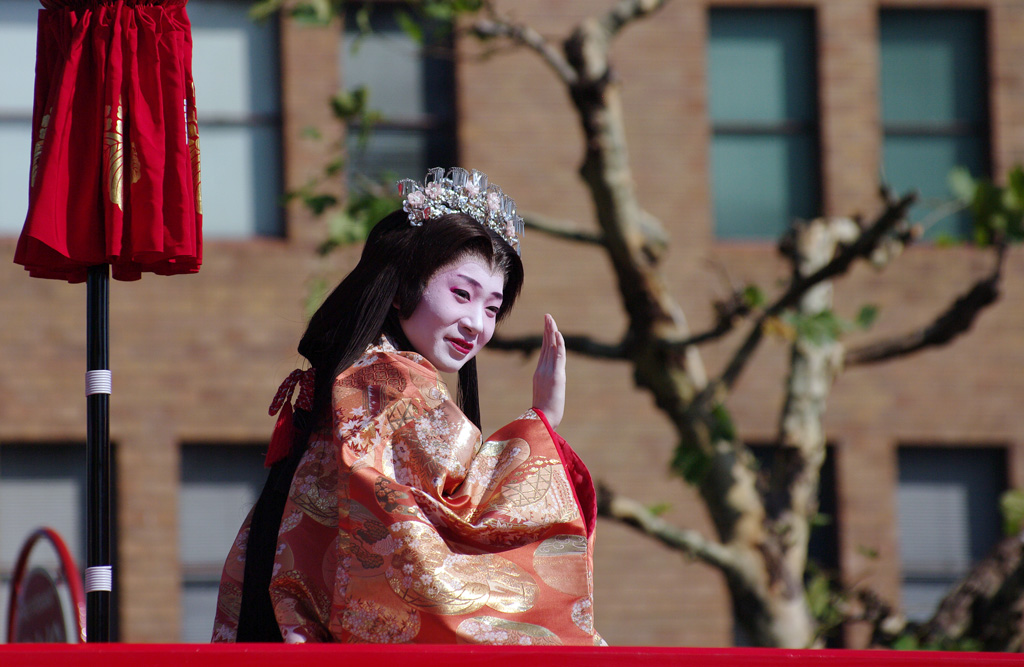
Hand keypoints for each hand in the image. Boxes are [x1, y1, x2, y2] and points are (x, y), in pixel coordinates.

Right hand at [532, 314, 565, 428]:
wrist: (543, 420)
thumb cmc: (543, 413)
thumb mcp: (544, 396)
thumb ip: (545, 389)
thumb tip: (547, 386)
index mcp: (540, 373)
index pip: (544, 351)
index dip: (546, 337)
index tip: (548, 325)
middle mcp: (542, 370)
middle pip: (546, 345)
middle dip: (547, 329)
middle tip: (547, 315)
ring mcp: (548, 372)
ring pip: (550, 348)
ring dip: (551, 332)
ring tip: (550, 319)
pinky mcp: (556, 376)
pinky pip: (558, 357)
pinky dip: (558, 344)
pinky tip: (557, 334)